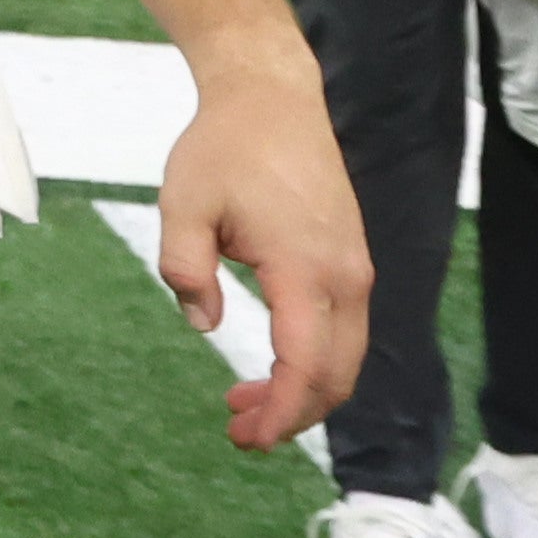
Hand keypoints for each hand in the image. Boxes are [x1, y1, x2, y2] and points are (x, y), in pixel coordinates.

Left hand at [152, 57, 370, 450]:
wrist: (272, 100)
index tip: (249, 437)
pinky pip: (342, 330)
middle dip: (292, 415)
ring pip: (344, 357)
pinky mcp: (351, 261)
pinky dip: (312, 360)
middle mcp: (345, 276)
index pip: (307, 365)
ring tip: (242, 404)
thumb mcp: (183, 205)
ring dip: (302, 390)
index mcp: (305, 268)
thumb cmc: (224, 149)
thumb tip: (205, 326)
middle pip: (336, 374)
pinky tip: (270, 363)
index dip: (282, 412)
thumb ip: (186, 270)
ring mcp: (355, 269)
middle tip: (238, 432)